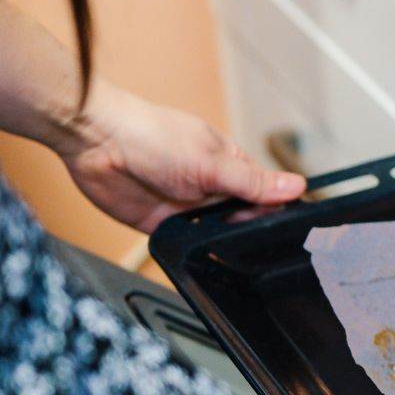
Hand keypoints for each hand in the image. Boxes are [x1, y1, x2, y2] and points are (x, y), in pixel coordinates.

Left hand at [55, 83, 304, 231]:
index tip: (287, 232)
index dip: (276, 213)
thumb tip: (297, 186)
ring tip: (227, 252)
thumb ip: (253, 183)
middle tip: (254, 245)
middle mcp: (212, 188)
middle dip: (249, 233)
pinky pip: (188, 248)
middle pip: (244, 221)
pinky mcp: (165, 227)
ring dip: (222, 244)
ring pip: (218, 238)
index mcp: (229, 165)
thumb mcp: (212, 163)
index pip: (265, 195)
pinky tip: (202, 257)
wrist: (97, 143)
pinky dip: (196, 253)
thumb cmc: (152, 136)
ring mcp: (189, 209)